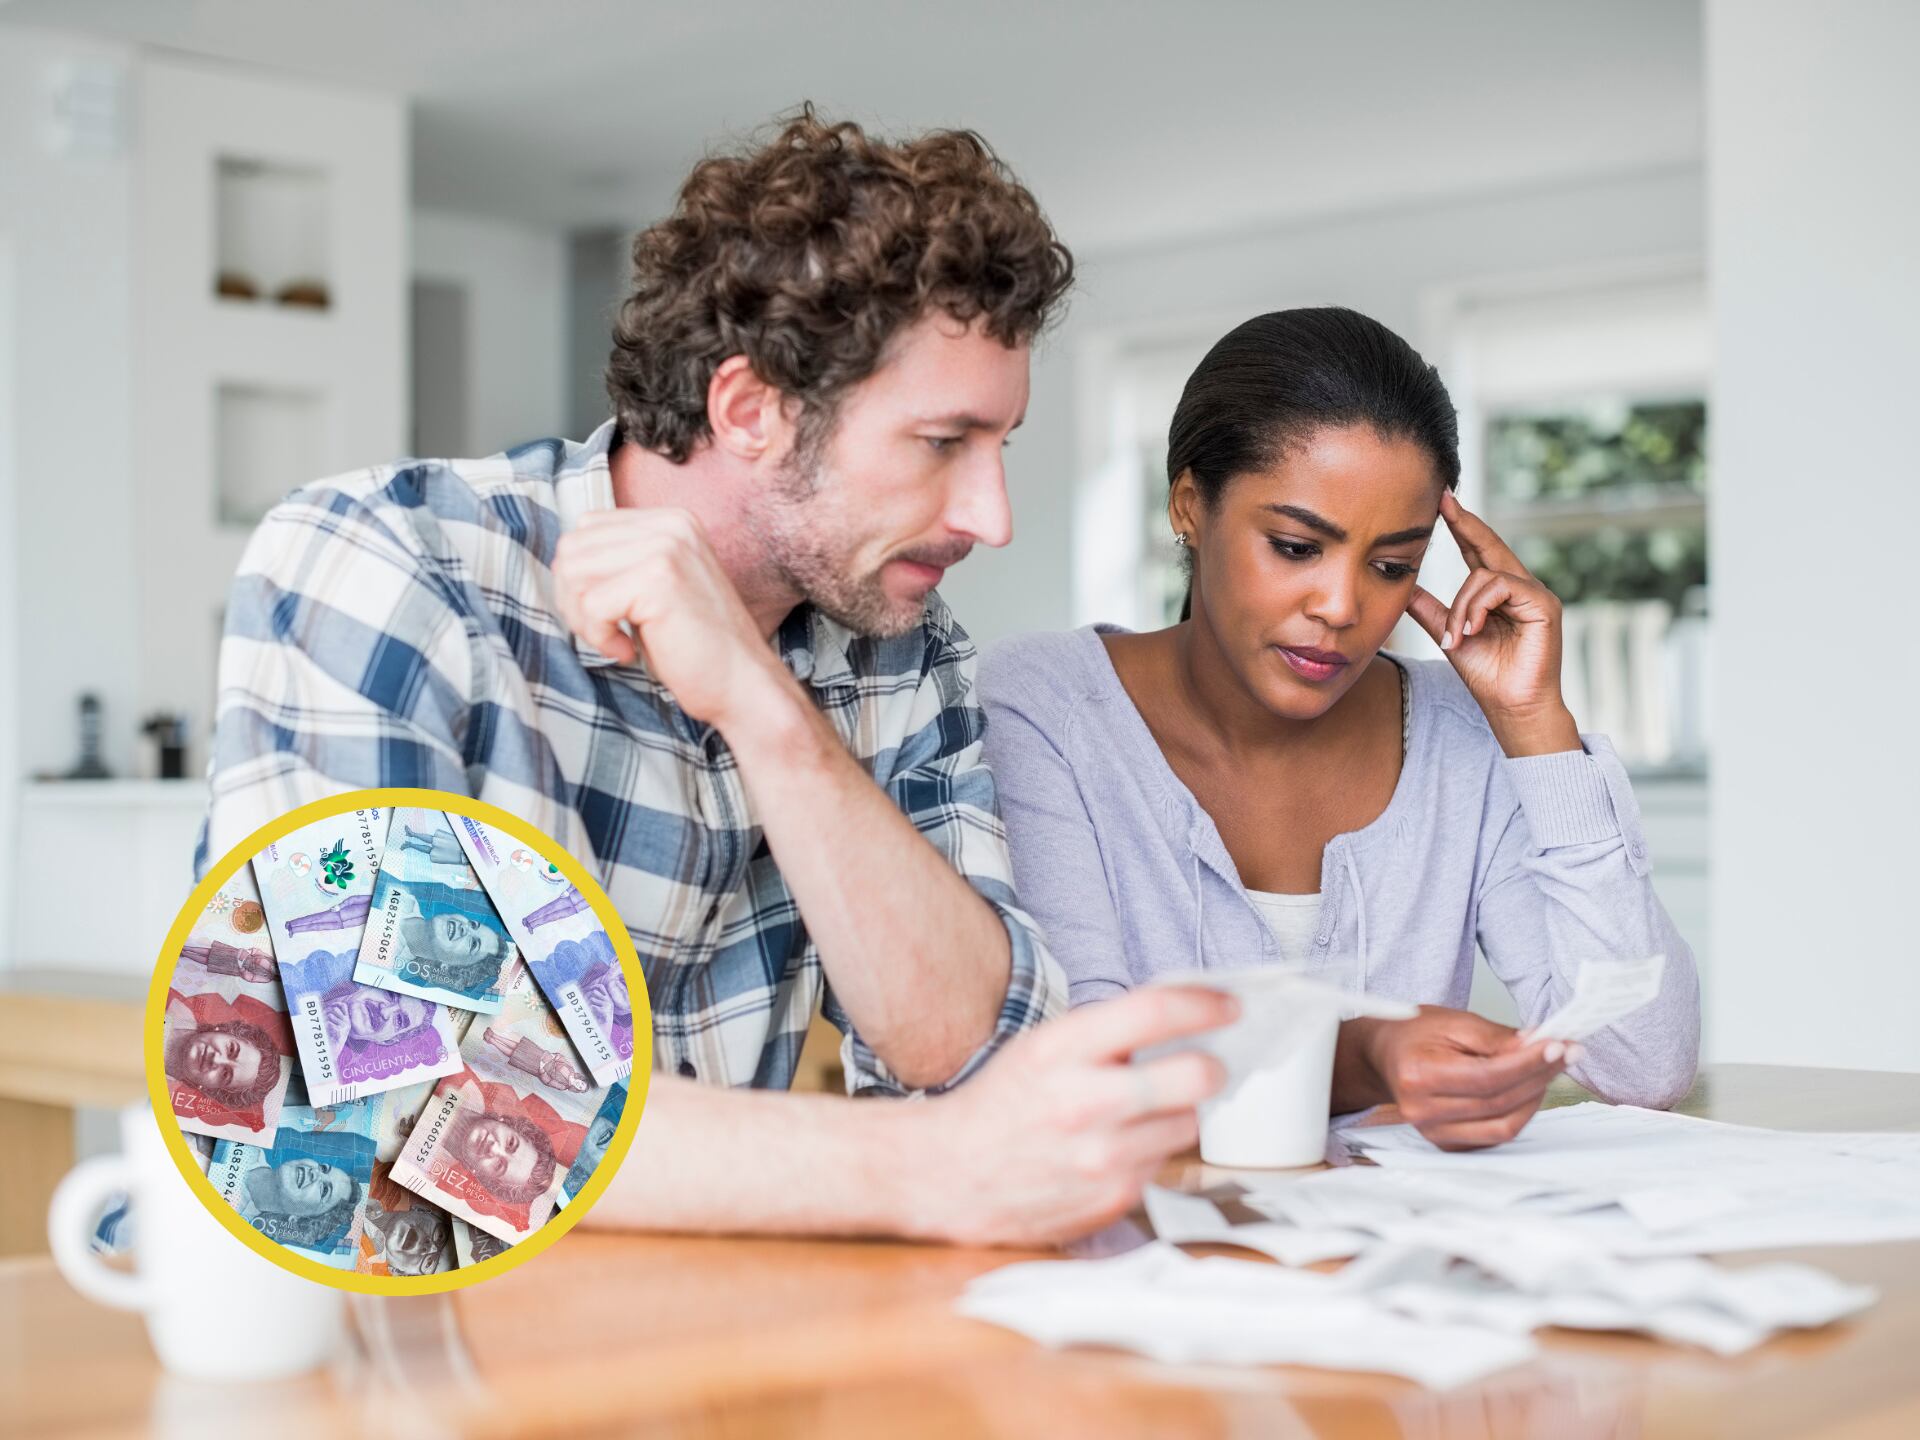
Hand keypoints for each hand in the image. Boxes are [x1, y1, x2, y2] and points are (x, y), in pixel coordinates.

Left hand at [551, 508, 790, 731]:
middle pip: (573, 548)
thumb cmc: (697, 646)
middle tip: (606, 630)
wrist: (743, 684)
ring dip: (583, 618)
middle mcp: (669, 525)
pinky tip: (628, 650)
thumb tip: (562, 562)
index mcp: (670, 521)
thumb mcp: (656, 587)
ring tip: (616, 640)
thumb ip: (620, 561)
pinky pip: (591, 605)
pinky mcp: (658, 579)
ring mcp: (666, 548)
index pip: (586, 529)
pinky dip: (599, 637)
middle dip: (574, 598)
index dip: (582, 576)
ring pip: (573, 573)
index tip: (610, 611)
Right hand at [907, 987, 1237, 1245]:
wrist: (946, 1176)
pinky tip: (1113, 1150)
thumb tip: (1181, 1015)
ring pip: (1187, 1124)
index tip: (1230, 1005)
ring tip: (1138, 1113)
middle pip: (1195, 1075)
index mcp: (1061, 1051)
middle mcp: (1085, 1103)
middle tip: (1206, 1065)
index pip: (1155, 1012)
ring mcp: (1102, 1158)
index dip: (1204, 1005)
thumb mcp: (1041, 1049)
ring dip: (1175, 1114)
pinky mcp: (1112, 1199)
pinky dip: (1149, 1153)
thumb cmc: (1000, 1106)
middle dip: (1211, 1066)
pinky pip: (1161, 1165)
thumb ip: (1104, 1034)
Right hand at [1345, 1006, 1571, 1150]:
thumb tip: (1537, 1046)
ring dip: (1534, 1098)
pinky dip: (1519, 1113)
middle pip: (1500, 1102)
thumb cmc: (1414, 1035)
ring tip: (1547, 1070)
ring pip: (1504, 1126)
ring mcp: (1435, 1133)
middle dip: (1539, 1076)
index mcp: (1419, 1076)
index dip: (1529, 1063)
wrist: (1386, 1057)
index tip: (1559, 1046)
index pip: (1488, 1077)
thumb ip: (1496, 1037)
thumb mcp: (1453, 1022)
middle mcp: (1423, 1112)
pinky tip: (1527, 1089)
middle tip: (1564, 1052)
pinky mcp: (1448, 1144)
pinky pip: (1496, 1136)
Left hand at [1405, 490, 1579, 755]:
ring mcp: (1535, 594)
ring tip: (1457, 635)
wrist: (1511, 707)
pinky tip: (1470, 631)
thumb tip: (1404, 587)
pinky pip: (1501, 587)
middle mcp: (1520, 587)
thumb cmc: (1486, 675)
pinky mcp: (1544, 604)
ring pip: (1485, 574)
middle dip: (1465, 523)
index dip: (1461, 527)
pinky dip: (1478, 608)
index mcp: (1499, 593)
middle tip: (1443, 499)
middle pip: (1489, 546)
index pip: (1477, 552)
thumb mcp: (1449, 635)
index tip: (1442, 502)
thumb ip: (1430, 610)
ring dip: (1462, 605)